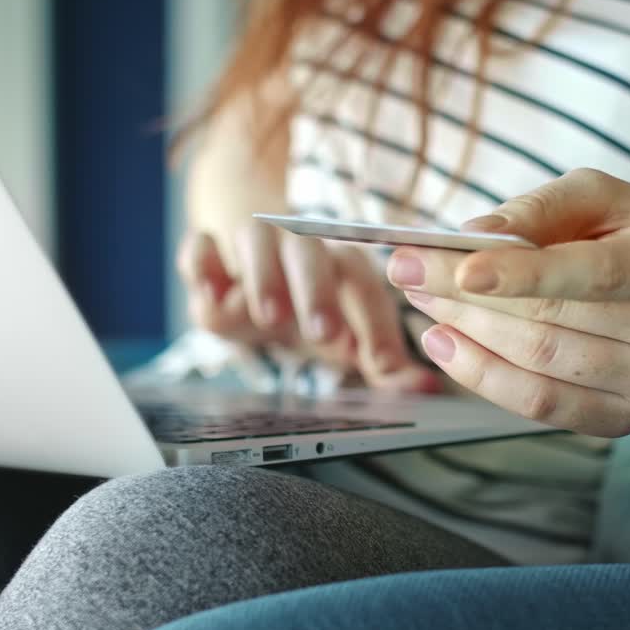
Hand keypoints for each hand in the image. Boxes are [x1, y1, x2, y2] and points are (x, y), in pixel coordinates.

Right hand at [178, 219, 439, 392]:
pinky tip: (209, 290)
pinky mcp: (207, 256)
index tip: (381, 362)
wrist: (251, 266)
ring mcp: (251, 249)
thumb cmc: (310, 308)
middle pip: (311, 254)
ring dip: (263, 275)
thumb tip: (429, 391)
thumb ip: (384, 364)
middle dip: (318, 292)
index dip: (375, 320)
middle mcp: (298, 249)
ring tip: (268, 316)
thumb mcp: (346, 338)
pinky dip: (201, 262)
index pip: (365, 282)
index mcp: (340, 265)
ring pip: (256, 239)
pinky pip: (200, 246)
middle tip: (323, 334)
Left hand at [386, 168, 629, 435]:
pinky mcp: (624, 420)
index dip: (524, 273)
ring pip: (539, 363)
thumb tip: (477, 234)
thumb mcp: (608, 200)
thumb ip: (545, 206)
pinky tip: (445, 343)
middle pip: (554, 319)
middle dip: (466, 293)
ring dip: (466, 330)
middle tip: (407, 268)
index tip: (455, 264)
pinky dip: (482, 375)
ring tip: (422, 298)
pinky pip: (540, 404)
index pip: (597, 272)